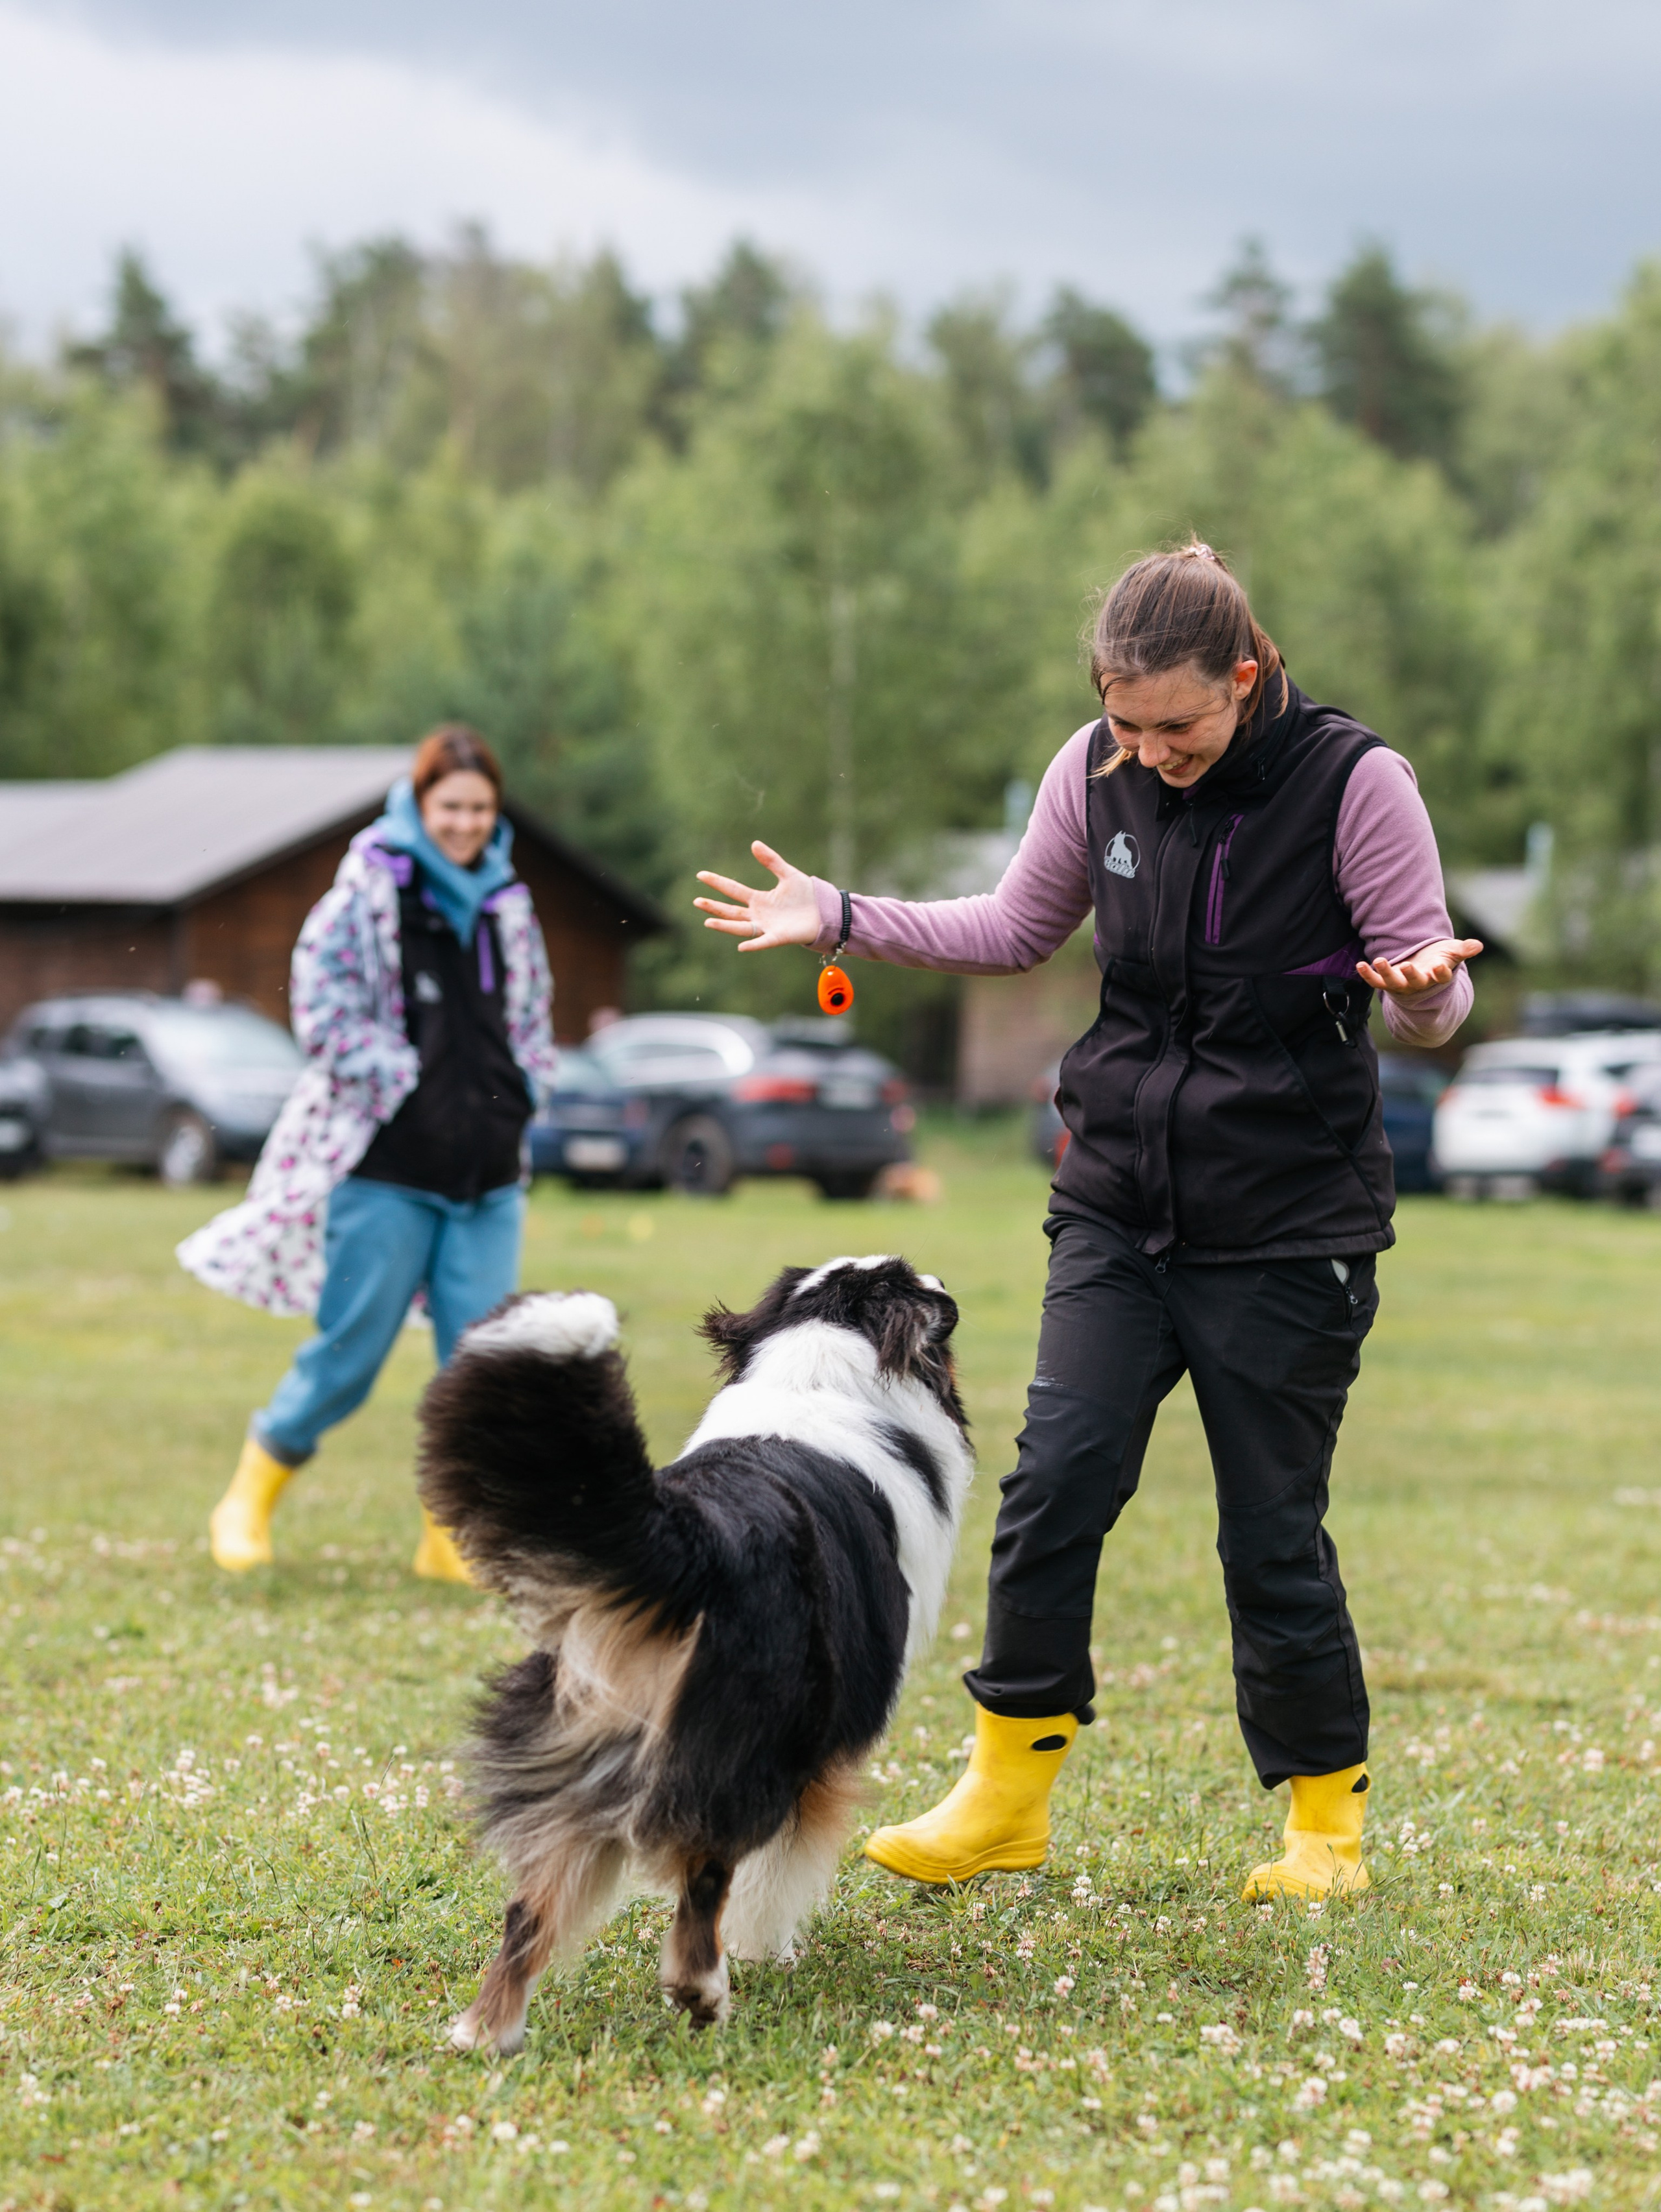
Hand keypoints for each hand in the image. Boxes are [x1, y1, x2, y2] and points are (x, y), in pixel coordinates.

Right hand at [694, 841, 822, 952]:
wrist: (825, 911)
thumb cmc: (807, 895)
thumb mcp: (788, 874)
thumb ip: (771, 860)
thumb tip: (754, 843)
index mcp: (759, 899)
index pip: (733, 890)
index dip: (717, 882)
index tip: (701, 874)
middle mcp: (759, 914)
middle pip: (731, 911)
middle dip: (714, 907)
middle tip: (696, 901)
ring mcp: (767, 927)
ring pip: (740, 927)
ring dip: (724, 926)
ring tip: (707, 922)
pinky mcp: (779, 937)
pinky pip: (763, 942)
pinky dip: (753, 944)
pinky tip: (741, 946)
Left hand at [1356, 938, 1482, 997]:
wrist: (1422, 968)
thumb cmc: (1439, 958)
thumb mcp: (1452, 952)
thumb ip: (1463, 950)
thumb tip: (1478, 945)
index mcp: (1437, 977)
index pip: (1441, 977)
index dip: (1441, 973)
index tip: (1440, 966)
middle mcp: (1419, 984)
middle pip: (1415, 982)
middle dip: (1411, 975)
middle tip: (1406, 965)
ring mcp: (1402, 985)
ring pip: (1393, 983)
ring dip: (1385, 973)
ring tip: (1379, 960)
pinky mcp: (1387, 983)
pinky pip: (1376, 982)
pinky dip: (1367, 975)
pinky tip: (1359, 965)